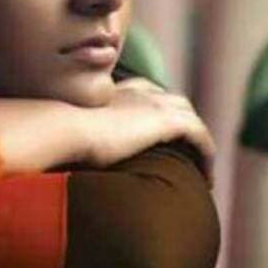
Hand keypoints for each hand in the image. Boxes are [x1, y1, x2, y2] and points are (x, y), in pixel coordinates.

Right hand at [79, 77, 215, 181]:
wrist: (66, 129)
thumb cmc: (60, 137)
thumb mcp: (73, 132)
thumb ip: (81, 135)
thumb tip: (73, 155)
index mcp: (119, 91)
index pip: (149, 92)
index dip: (159, 110)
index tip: (160, 133)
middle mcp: (141, 93)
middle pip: (176, 102)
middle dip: (185, 123)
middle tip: (189, 152)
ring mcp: (156, 104)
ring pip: (191, 119)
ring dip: (200, 143)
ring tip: (203, 170)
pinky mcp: (167, 121)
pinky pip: (200, 135)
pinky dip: (207, 153)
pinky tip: (207, 176)